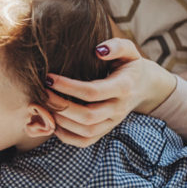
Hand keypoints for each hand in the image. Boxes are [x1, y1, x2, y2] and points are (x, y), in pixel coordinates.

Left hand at [45, 38, 176, 146]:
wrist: (144, 86)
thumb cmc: (129, 65)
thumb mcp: (129, 51)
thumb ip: (117, 46)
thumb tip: (98, 50)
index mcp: (123, 87)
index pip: (92, 92)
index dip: (67, 87)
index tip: (49, 78)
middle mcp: (118, 108)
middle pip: (87, 116)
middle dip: (60, 105)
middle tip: (42, 92)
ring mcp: (112, 122)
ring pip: (85, 131)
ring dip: (60, 120)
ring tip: (44, 104)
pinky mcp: (105, 130)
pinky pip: (85, 141)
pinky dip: (65, 135)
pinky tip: (53, 120)